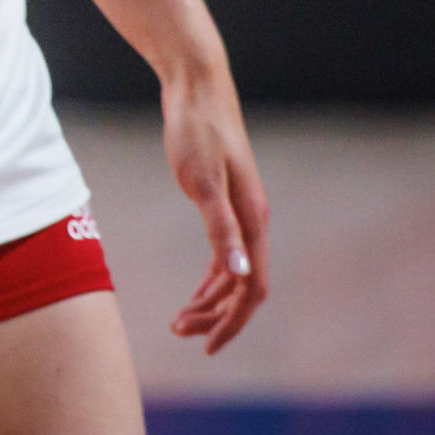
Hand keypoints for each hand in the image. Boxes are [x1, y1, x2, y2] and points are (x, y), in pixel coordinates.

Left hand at [160, 63, 270, 352]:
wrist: (195, 87)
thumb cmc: (196, 130)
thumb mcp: (202, 180)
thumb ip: (219, 228)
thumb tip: (237, 275)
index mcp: (253, 221)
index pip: (251, 287)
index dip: (232, 320)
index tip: (208, 346)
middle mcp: (253, 221)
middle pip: (243, 286)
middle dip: (217, 315)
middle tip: (181, 333)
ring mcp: (241, 212)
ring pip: (234, 273)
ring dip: (212, 300)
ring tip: (181, 321)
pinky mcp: (225, 202)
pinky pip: (225, 254)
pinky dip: (212, 277)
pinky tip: (196, 291)